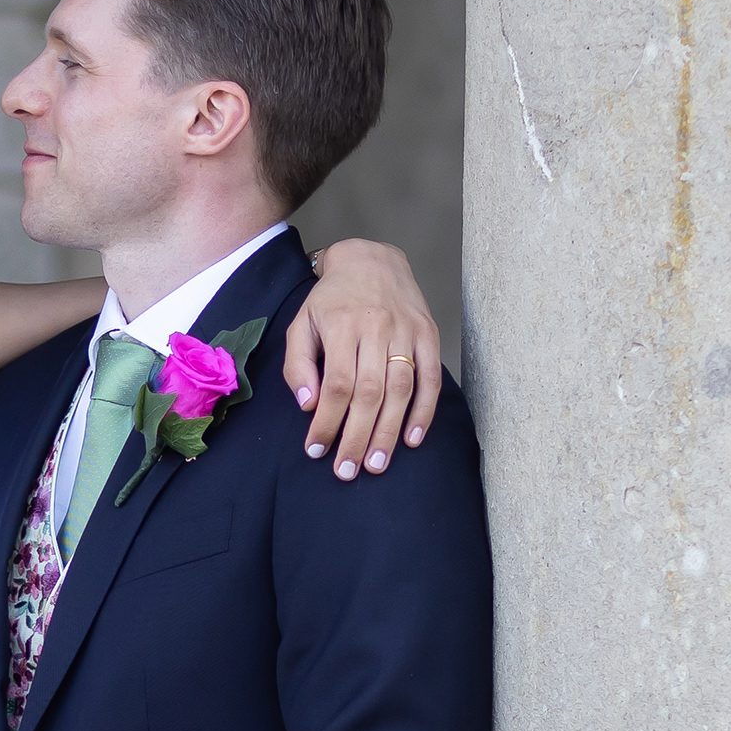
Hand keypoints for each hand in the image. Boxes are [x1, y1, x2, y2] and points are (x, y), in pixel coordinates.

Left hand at [284, 238, 442, 479]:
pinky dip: (425, 410)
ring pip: (401, 389)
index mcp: (341, 326)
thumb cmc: (330, 300)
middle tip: (348, 470)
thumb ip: (299, 365)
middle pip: (369, 393)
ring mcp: (407, 332)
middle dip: (357, 436)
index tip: (316, 450)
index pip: (336, 385)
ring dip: (389, 431)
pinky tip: (414, 438)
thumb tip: (308, 405)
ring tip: (376, 463)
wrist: (372, 261)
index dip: (327, 422)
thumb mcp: (301, 324)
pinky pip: (431, 378)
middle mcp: (377, 329)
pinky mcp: (429, 335)